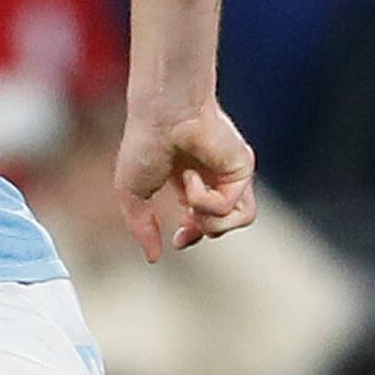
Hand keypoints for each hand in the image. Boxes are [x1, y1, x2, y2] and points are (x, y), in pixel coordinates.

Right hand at [112, 99, 256, 260]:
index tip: (177, 240)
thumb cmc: (144, 144)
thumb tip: (153, 258)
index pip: (204, 218)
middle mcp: (214, 177)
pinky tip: (190, 178)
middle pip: (224, 222)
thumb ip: (141, 227)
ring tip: (190, 204)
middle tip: (184, 230)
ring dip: (208, 221)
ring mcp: (231, 173)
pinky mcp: (243, 168)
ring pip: (239, 220)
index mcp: (191, 180)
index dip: (193, 234)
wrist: (162, 116)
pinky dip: (206, 201)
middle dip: (202, 232)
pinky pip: (232, 207)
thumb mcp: (132, 194)